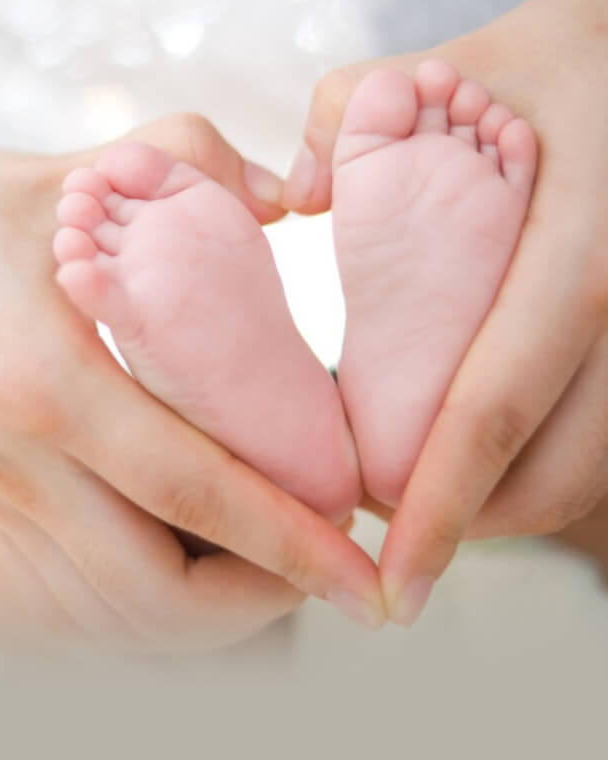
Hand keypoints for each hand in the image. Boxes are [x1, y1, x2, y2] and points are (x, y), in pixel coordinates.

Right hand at [0, 117, 385, 653]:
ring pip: (110, 622)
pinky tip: (182, 575)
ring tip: (263, 572)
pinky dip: (138, 619)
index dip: (291, 549)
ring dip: (205, 617)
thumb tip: (284, 197)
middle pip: (156, 594)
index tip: (361, 581)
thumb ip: (191, 158)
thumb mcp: (76, 174)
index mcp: (48, 384)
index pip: (196, 493)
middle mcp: (18, 466)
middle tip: (318, 569)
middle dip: (260, 601)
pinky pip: (62, 617)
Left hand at [284, 0, 607, 623]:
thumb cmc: (562, 67)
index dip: (437, 508)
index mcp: (576, 249)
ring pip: (581, 474)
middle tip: (382, 523)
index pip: (492, 409)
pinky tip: (473, 449)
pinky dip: (530, 469)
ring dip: (494, 507)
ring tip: (419, 493)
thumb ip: (358, 118)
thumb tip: (297, 197)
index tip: (391, 578)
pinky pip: (596, 442)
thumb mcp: (459, 66)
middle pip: (549, 476)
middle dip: (459, 525)